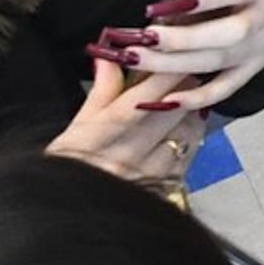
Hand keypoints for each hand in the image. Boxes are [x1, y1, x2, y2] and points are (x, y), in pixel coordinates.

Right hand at [46, 52, 199, 183]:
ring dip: (192, 111)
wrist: (72, 210)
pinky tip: (185, 127)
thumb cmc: (71, 164)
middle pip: (171, 111)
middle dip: (184, 85)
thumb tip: (110, 55)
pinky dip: (192, 136)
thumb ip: (102, 89)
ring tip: (187, 99)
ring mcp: (150, 172)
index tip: (175, 54)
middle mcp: (130, 153)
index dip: (164, 73)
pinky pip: (190, 153)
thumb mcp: (78, 126)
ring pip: (187, 131)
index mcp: (105, 134)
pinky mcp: (165, 186)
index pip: (143, 97)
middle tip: (186, 70)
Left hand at [112, 0, 263, 111]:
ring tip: (138, 61)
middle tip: (145, 38)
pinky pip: (223, 89)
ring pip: (217, 63)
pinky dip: (195, 98)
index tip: (172, 2)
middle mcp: (263, 19)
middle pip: (226, 35)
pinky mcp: (249, 71)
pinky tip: (164, 98)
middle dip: (184, 40)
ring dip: (176, 66)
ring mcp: (256, 49)